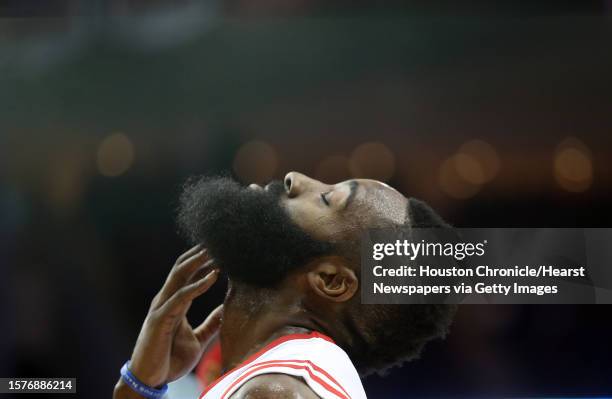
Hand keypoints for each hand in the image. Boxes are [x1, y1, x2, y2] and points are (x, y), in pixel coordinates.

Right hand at [119, 245, 222, 390]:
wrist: (150, 381)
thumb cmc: (170, 359)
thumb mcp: (197, 339)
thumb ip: (211, 324)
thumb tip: (227, 312)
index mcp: (174, 303)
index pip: (188, 274)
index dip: (203, 261)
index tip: (221, 250)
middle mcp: (166, 300)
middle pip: (183, 268)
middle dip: (200, 254)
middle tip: (219, 241)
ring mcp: (161, 308)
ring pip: (180, 276)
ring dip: (199, 262)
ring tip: (217, 251)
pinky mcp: (160, 319)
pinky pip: (181, 297)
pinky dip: (197, 286)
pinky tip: (213, 277)